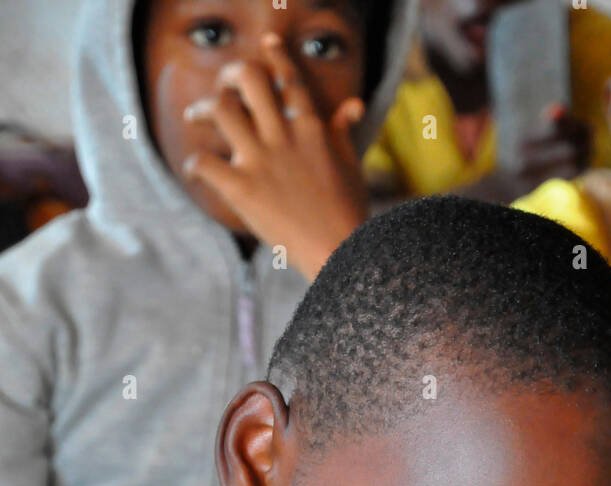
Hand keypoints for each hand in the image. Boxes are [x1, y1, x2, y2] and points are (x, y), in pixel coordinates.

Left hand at [183, 33, 366, 279]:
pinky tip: (194, 171)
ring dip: (203, 109)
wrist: (340, 252)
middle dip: (229, 75)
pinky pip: (203, 162)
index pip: (288, 79)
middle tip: (223, 86)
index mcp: (311, 128)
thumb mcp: (351, 166)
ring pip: (219, 110)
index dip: (276, 56)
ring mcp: (260, 162)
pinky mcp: (241, 190)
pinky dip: (193, 164)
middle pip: (247, 79)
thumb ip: (344, 131)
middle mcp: (283, 136)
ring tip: (195, 117)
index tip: (267, 44)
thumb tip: (354, 105)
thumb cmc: (349, 213)